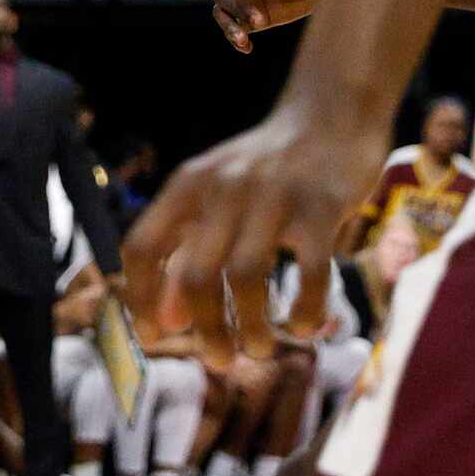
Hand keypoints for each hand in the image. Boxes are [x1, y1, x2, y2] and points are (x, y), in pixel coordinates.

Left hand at [121, 92, 387, 366]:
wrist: (333, 115)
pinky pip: (311, 271)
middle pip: (196, 275)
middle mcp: (223, 188)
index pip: (141, 247)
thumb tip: (164, 323)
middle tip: (218, 360)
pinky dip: (305, 310)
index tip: (156, 338)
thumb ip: (185, 257)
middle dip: (205, 330)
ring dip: (251, 328)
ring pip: (247, 277)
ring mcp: (274, 195)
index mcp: (187, 186)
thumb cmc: (267, 170)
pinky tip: (304, 327)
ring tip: (260, 349)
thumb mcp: (214, 202)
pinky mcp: (323, 206)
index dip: (141, 298)